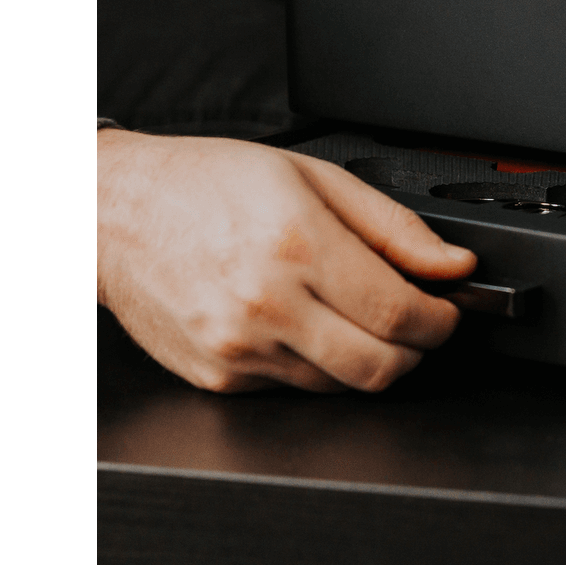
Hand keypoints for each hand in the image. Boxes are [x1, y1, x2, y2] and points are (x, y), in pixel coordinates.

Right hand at [98, 132, 471, 391]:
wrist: (113, 213)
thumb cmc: (203, 185)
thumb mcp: (311, 176)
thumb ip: (392, 225)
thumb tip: (452, 264)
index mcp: (297, 245)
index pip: (399, 313)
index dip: (441, 319)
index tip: (448, 310)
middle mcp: (266, 304)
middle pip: (380, 366)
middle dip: (416, 350)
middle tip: (418, 323)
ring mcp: (239, 350)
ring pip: (341, 385)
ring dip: (367, 359)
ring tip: (355, 315)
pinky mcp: (219, 378)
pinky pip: (294, 388)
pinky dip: (316, 364)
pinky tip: (302, 324)